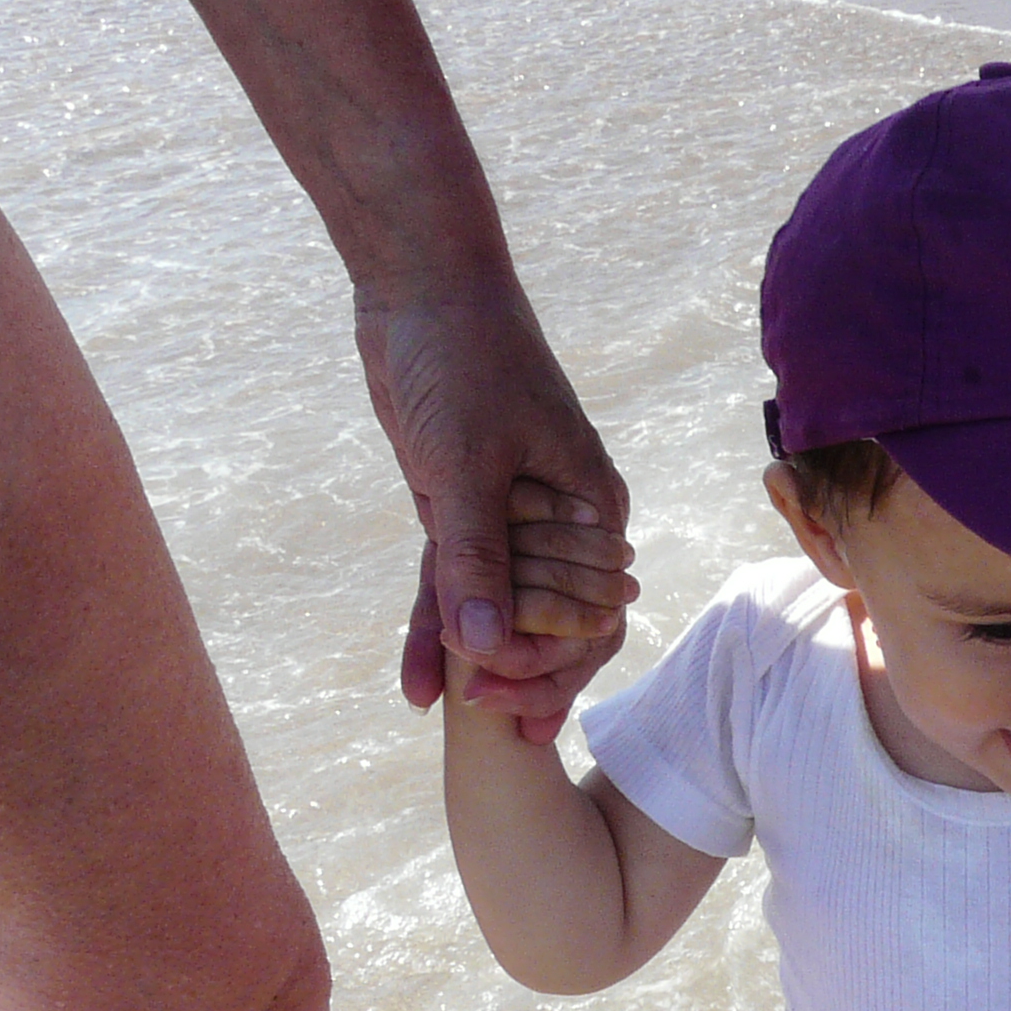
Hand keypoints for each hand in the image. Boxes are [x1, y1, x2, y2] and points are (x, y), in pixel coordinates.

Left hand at [356, 279, 631, 743]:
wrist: (421, 283)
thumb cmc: (464, 356)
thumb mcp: (467, 463)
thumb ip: (476, 558)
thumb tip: (487, 648)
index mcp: (592, 505)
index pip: (592, 609)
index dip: (553, 660)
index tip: (509, 696)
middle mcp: (559, 517)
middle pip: (551, 618)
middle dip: (522, 674)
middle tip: (489, 727)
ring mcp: (509, 514)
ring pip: (498, 605)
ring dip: (475, 662)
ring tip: (456, 723)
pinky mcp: (460, 506)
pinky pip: (449, 580)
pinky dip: (432, 624)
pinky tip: (417, 680)